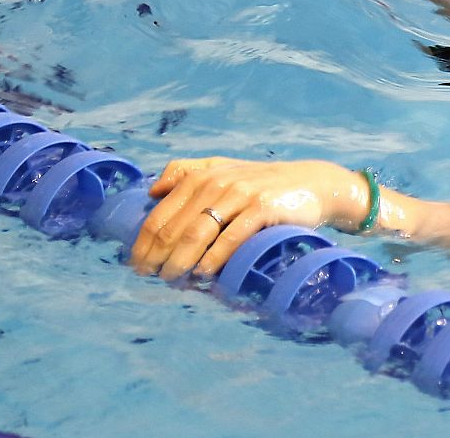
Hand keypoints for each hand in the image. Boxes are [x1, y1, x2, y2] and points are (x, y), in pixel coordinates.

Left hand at [128, 157, 365, 281]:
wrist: (313, 183)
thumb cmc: (264, 182)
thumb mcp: (225, 169)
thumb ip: (188, 172)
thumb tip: (153, 190)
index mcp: (202, 176)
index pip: (161, 215)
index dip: (143, 244)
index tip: (136, 266)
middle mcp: (217, 183)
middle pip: (174, 228)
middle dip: (157, 258)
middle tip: (150, 279)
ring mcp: (240, 195)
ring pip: (197, 234)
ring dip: (179, 262)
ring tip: (172, 280)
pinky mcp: (262, 208)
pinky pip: (230, 237)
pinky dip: (213, 258)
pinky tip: (203, 273)